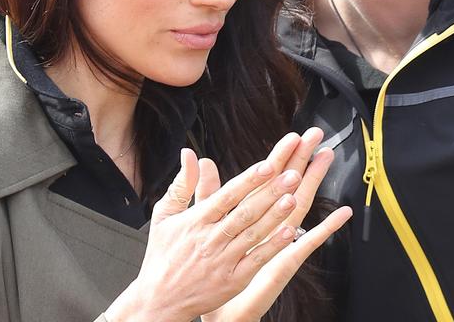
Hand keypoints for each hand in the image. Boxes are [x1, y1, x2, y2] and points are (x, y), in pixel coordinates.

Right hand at [104, 132, 309, 320]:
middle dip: (270, 192)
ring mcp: (223, 261)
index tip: (268, 164)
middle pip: (245, 212)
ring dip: (275, 215)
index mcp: (196, 221)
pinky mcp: (233, 281)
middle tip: (293, 174)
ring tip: (294, 197)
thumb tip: (189, 153)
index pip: (226, 196)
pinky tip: (291, 232)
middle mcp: (211, 239)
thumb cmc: (162, 255)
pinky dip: (273, 246)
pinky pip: (257, 260)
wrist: (159, 300)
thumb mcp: (164, 216)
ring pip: (254, 234)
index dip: (248, 180)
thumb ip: (182, 184)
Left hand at [202, 128, 353, 321]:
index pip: (268, 178)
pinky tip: (342, 214)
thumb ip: (207, 193)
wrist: (216, 308)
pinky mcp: (285, 261)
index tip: (292, 135)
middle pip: (289, 185)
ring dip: (315, 182)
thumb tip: (202, 162)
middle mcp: (270, 225)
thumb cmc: (212, 270)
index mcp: (252, 214)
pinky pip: (308, 243)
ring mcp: (281, 242)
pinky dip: (326, 228)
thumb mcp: (206, 225)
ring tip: (327, 159)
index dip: (280, 155)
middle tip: (316, 135)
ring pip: (301, 205)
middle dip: (302, 158)